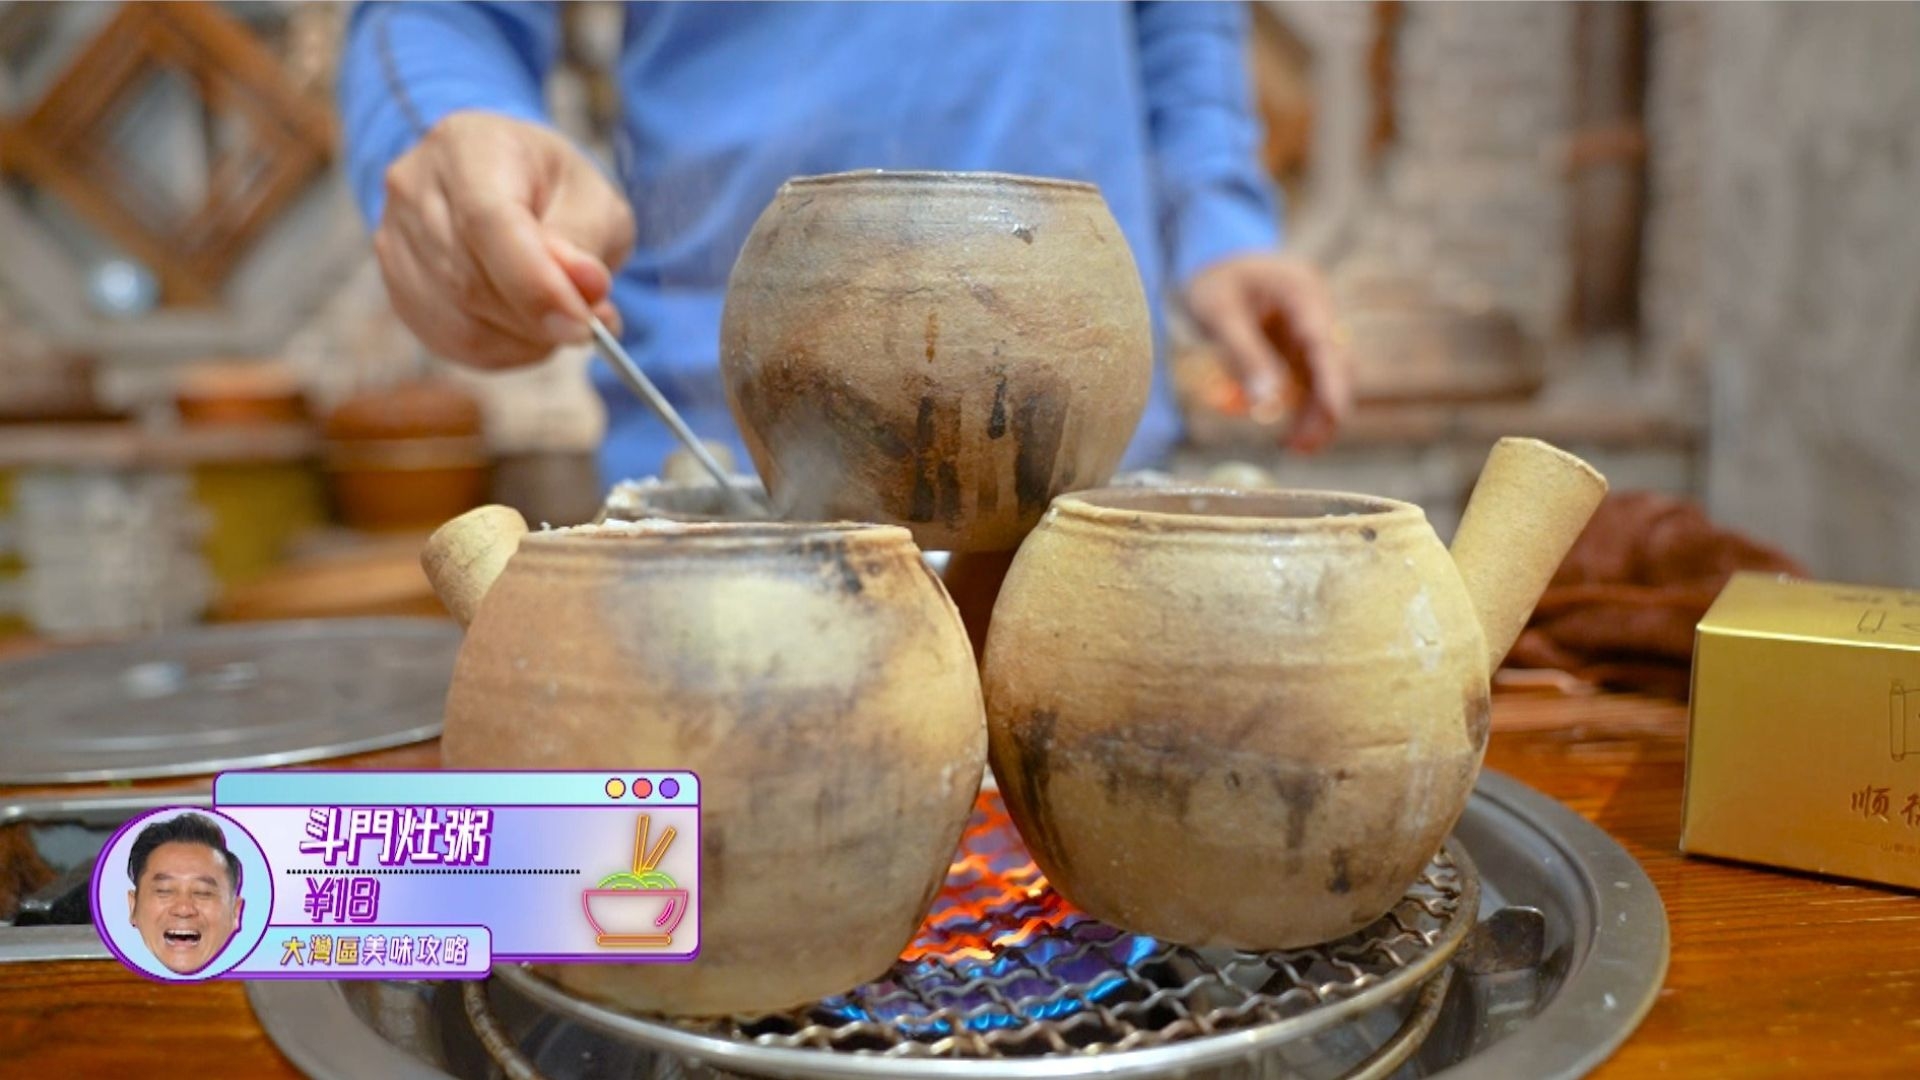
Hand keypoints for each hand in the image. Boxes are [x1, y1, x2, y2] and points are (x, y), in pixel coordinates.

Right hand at [374, 111, 635, 369]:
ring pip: (461, 321)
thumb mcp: (592, 197)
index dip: (536, 285)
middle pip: (471, 281)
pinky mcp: (397, 286)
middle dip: (538, 318)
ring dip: (525, 338)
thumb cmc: (552, 187)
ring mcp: (395, 239)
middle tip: (588, 324)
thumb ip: (587, 239)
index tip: (583, 324)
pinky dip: (503, 349)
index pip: (487, 222)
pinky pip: (451, 340)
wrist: (503, 181)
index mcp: (468, 147)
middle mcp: (415, 187)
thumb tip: (584, 290)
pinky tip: (528, 329)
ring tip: (561, 318)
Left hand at [1183, 254, 1353, 452]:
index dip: (1333, 382)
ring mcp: (1311, 329)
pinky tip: (1288, 433)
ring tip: (1294, 447)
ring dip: (1315, 414)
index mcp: (1303, 293)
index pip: (1326, 344)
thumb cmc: (1215, 280)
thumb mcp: (1219, 313)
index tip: (1336, 416)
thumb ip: (1242, 354)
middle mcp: (1317, 312)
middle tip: (1300, 447)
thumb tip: (1266, 404)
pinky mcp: (1301, 346)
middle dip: (1324, 409)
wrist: (1215, 256)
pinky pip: (1308, 381)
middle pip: (1335, 365)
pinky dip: (1300, 406)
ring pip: (1326, 378)